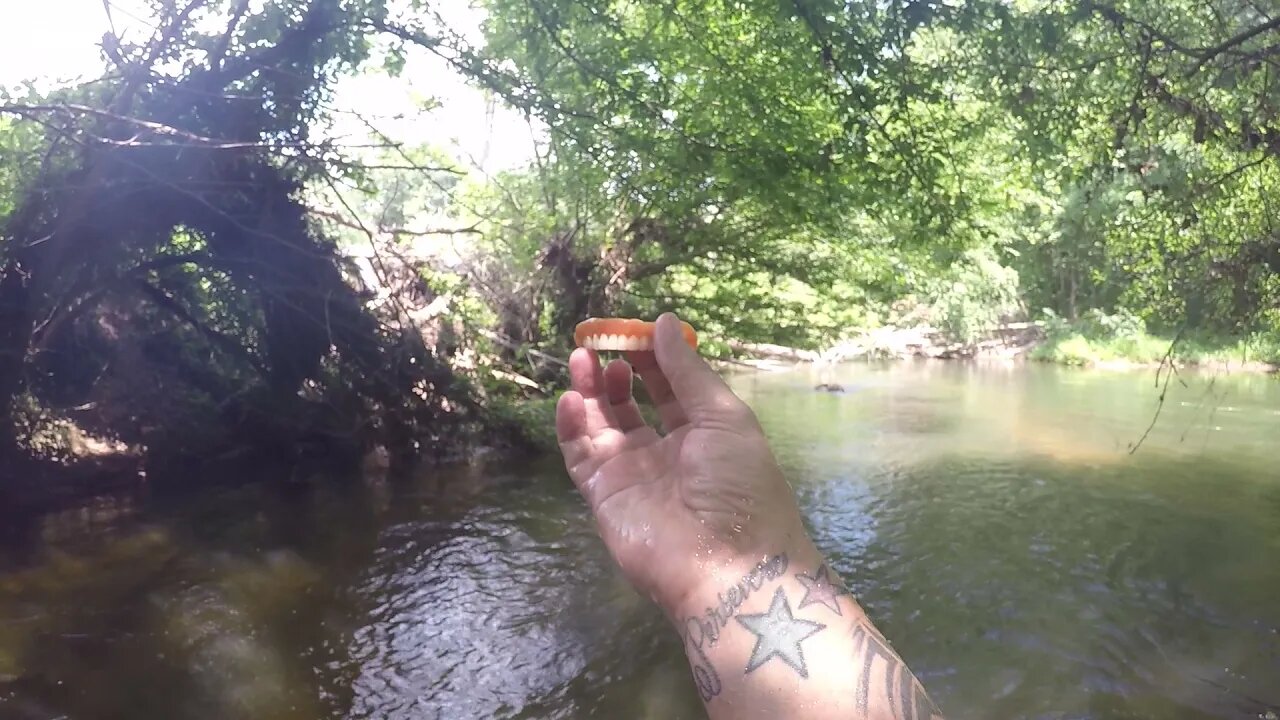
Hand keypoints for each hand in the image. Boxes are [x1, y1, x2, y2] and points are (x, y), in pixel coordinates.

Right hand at [555, 314, 816, 616]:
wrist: (726, 564)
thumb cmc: (739, 484)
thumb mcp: (723, 416)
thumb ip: (688, 371)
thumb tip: (664, 322)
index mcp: (703, 433)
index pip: (669, 387)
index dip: (651, 357)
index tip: (633, 329)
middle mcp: (666, 452)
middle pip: (630, 403)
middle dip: (615, 371)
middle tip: (599, 341)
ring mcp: (632, 474)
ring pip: (600, 424)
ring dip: (589, 391)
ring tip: (581, 359)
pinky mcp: (604, 496)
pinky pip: (581, 455)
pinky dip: (571, 425)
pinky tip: (570, 397)